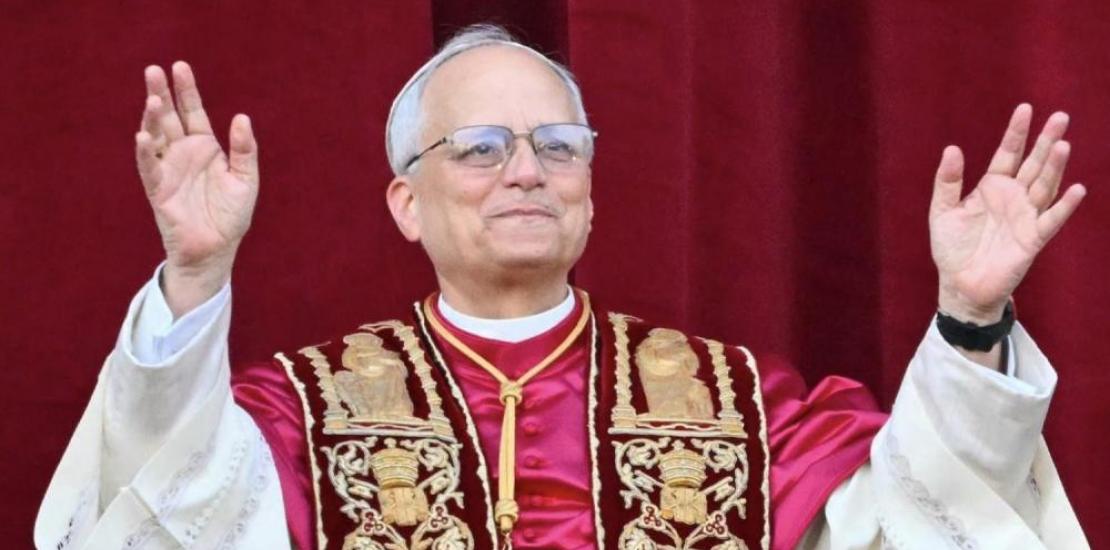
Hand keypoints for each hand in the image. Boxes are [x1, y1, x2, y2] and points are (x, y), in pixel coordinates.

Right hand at [135, 61, 258, 315]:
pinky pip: (149, 167)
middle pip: (169, 117)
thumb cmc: (231, 216)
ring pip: (156, 137)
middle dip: (162, 94)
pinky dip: (145, 152)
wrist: (216, 249)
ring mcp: (169, 169)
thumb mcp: (246, 180)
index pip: (193, 112)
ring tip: (151, 97)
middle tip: (153, 69)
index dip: (187, 90)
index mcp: (205, 148)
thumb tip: (242, 117)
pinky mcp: (159, 189)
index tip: (179, 66)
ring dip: (151, 117)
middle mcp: (183, 154)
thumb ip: (245, 150)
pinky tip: (143, 135)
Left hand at [930, 104, 1085, 323]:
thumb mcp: (942, 211)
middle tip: (1060, 116)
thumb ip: (948, 182)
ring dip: (1055, 167)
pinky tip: (1076, 189)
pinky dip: (1064, 206)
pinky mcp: (1033, 238)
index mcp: (991, 186)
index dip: (1016, 133)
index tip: (1025, 109)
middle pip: (1033, 164)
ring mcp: (1025, 216)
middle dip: (1045, 141)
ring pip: (1044, 186)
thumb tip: (952, 148)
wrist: (960, 284)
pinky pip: (1051, 219)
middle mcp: (1013, 197)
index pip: (1008, 154)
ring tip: (1063, 145)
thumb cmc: (952, 248)